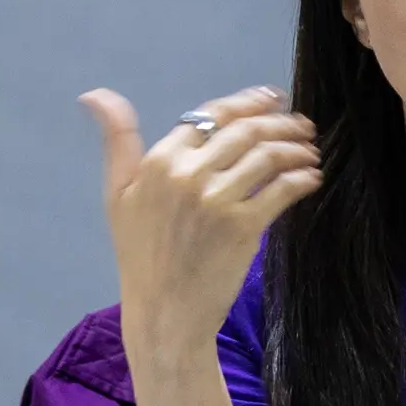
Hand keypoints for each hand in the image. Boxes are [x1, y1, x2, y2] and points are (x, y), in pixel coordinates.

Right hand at [81, 87, 319, 364]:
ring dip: (297, 148)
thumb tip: (94, 93)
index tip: (272, 99)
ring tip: (310, 152)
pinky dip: (302, 179)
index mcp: (159, 160)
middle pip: (246, 131)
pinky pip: (282, 189)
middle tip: (303, 126)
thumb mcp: (118, 194)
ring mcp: (217, 199)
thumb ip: (117, 140)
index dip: (248, 102)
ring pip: (268, 156)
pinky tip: (312, 178)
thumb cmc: (141, 255)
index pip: (211, 115)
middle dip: (281, 122)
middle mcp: (188, 173)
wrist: (164, 312)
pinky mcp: (244, 226)